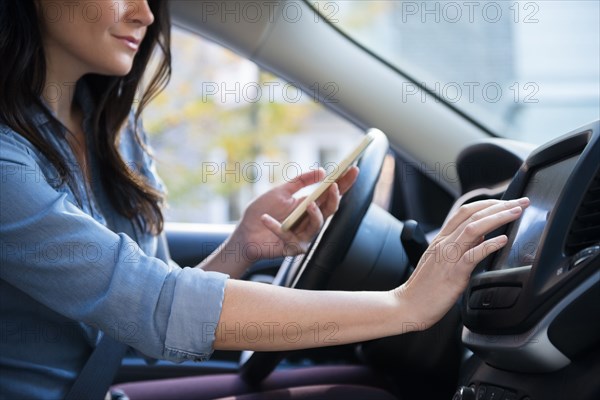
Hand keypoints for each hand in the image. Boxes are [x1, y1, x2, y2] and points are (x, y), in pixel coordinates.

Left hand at [232, 166, 358, 260]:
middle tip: (333, 186)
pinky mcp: (292, 248)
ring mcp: (303, 236)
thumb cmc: (262, 211)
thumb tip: (322, 171)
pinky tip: (265, 219)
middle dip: (334, 197)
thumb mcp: (281, 191)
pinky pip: (288, 237)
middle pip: (330, 209)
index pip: (331, 194)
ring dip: (315, 215)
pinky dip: (276, 227)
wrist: (245, 233)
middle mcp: (310, 220)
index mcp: (310, 205)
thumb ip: (300, 181)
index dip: (344, 182)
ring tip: (308, 205)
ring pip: (317, 225)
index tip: (354, 169)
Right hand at [394, 197, 529, 328]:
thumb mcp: (440, 260)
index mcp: (441, 239)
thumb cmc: (424, 288)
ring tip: (515, 212)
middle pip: (473, 215)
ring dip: (497, 217)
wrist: (408, 304)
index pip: (465, 211)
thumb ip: (459, 246)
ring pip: (473, 228)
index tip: (507, 201)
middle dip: (499, 205)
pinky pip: (473, 254)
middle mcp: (444, 243)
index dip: (488, 203)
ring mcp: (448, 256)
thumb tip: (481, 236)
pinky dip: (489, 245)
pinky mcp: (453, 273)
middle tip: (520, 202)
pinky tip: (502, 240)